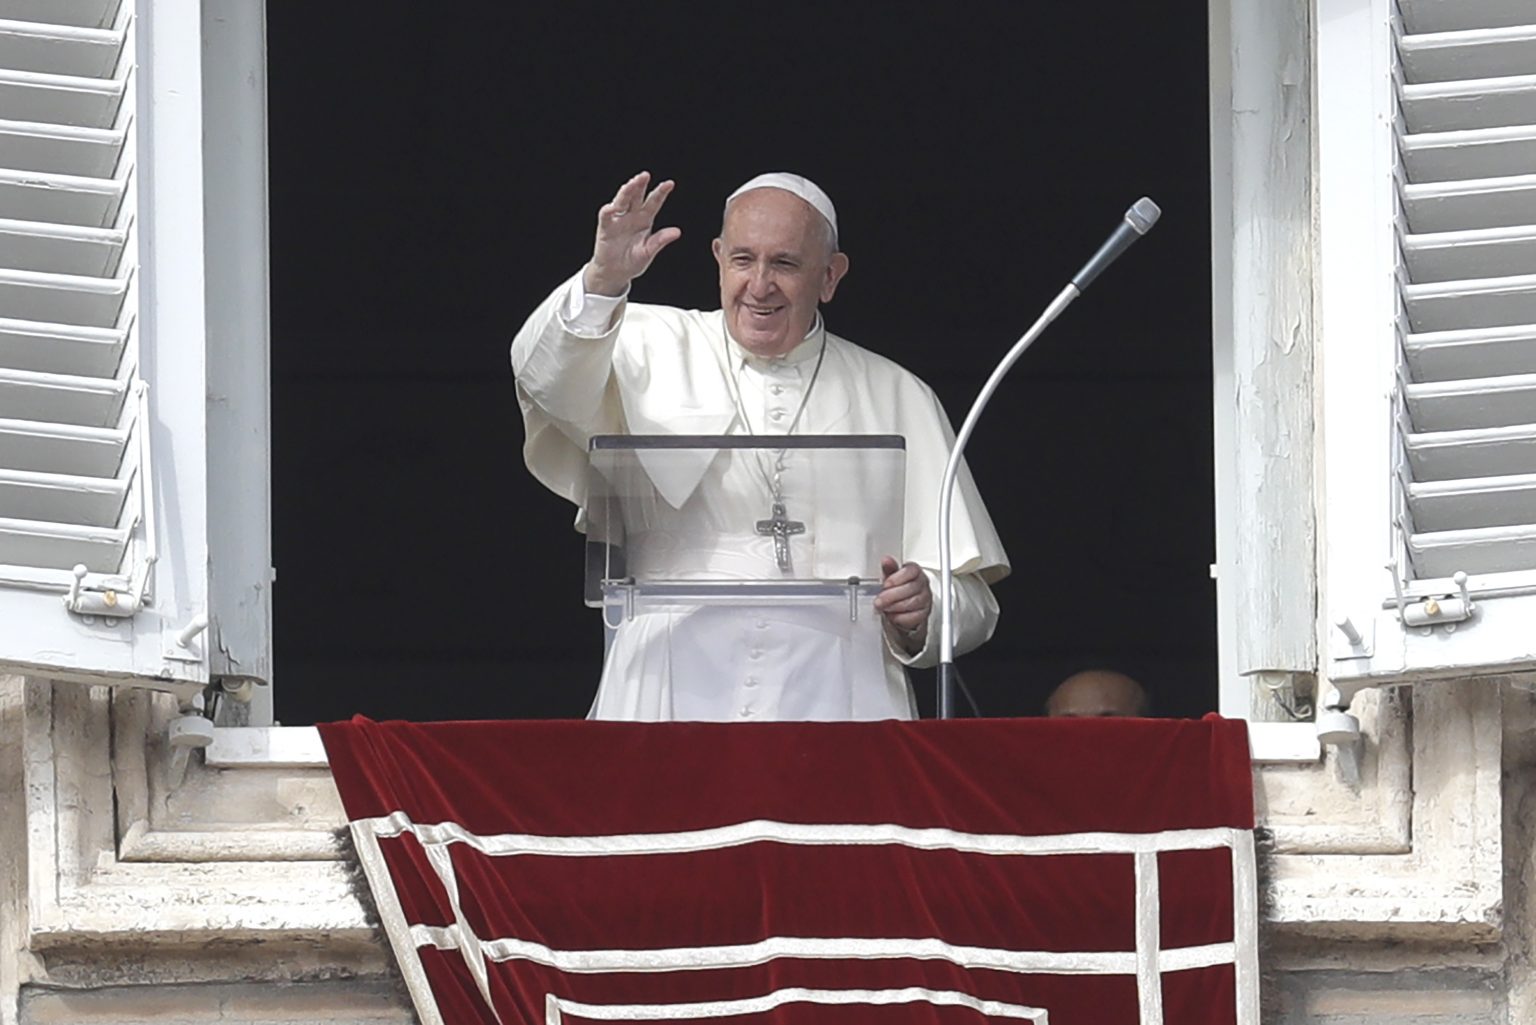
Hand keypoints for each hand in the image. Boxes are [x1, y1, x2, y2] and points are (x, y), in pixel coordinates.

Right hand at [583, 171, 681, 296]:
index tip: (669, 183)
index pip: (654, 202)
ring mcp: (618, 220)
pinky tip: (612, 207)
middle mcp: (632, 216)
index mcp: (645, 219)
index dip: (661, 192)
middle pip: (637, 196)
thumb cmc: (632, 261)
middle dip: (640, 185)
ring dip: (626, 192)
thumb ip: (660, 241)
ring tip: (631, 184)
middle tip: (645, 175)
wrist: (616, 273)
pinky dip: (608, 211)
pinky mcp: (606, 227)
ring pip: (622, 201)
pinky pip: (606, 216)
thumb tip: (677, 232)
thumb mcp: (649, 252)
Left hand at [874, 556, 931, 648]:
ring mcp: (925, 599)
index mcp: (915, 572)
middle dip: (892, 595)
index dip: (897, 578)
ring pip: (913, 602)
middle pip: (911, 587)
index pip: (911, 570)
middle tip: (879, 600)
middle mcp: (922, 584)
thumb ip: (888, 570)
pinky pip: (914, 616)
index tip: (885, 584)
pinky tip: (893, 616)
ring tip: (884, 608)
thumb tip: (886, 560)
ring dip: (895, 606)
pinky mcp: (924, 614)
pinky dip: (901, 617)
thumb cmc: (897, 592)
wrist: (901, 611)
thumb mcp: (890, 579)